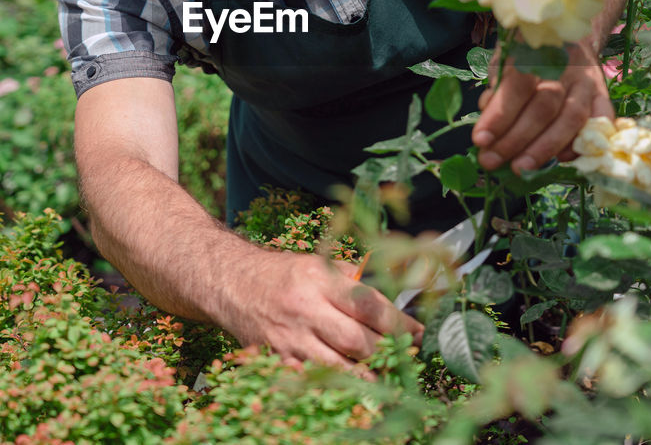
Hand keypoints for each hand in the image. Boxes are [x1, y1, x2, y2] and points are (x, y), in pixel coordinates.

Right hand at [216, 248, 423, 371]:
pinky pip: (311, 380)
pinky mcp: (276, 359)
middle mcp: (304, 309)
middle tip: (404, 356)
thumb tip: (392, 305)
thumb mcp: (318, 265)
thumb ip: (352, 283)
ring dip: (366, 375)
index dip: (398, 323)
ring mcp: (289, 339)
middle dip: (386, 352)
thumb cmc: (283, 274)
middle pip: (356, 341)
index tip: (418, 333)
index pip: (368, 305)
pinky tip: (351, 386)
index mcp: (319, 280)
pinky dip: (334, 385)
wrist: (231, 284)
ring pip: (337, 367)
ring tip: (386, 376)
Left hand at [472, 40, 613, 172]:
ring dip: (545, 148)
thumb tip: (488, 122)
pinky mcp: (603, 94)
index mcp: (534, 52)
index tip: (480, 140)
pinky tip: (561, 159)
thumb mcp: (504, 62)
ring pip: (571, 118)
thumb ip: (497, 90)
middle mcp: (565, 65)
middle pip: (544, 107)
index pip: (517, 87)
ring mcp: (587, 80)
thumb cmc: (527, 55)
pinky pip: (600, 123)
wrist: (566, 34)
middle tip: (492, 160)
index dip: (499, 116)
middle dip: (516, 139)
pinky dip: (581, 144)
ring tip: (521, 168)